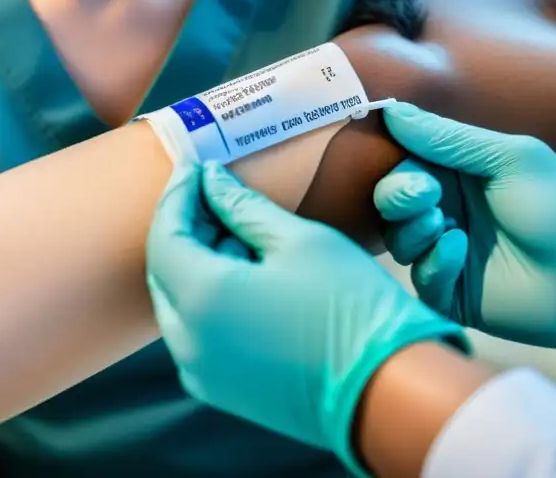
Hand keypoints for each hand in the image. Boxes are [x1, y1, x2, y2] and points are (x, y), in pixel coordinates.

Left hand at [146, 162, 466, 474]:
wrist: (390, 391)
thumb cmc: (351, 308)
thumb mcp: (300, 241)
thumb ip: (244, 207)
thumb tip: (212, 180)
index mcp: (203, 300)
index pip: (166, 234)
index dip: (179, 194)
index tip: (195, 165)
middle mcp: (188, 342)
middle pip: (165, 269)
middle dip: (186, 226)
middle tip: (217, 190)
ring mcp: (202, 372)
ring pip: (180, 301)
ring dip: (200, 261)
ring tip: (241, 229)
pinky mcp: (222, 390)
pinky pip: (198, 331)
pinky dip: (210, 296)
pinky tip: (248, 272)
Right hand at [373, 104, 555, 376]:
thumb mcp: (509, 158)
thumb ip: (447, 138)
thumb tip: (390, 110)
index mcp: (459, 173)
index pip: (405, 161)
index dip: (398, 163)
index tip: (414, 167)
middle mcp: (447, 210)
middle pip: (391, 200)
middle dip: (398, 195)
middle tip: (426, 197)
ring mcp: (446, 252)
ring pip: (398, 239)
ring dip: (411, 229)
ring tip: (443, 224)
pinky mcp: (451, 292)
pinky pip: (419, 277)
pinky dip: (432, 262)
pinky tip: (458, 251)